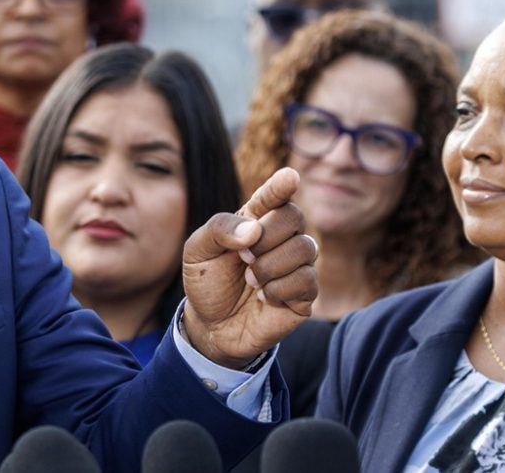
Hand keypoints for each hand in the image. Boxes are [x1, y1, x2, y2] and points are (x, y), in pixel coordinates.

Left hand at [181, 168, 316, 367]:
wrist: (211, 326)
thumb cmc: (207, 282)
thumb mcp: (197, 251)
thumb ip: (219, 230)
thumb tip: (253, 230)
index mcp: (255, 219)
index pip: (274, 195)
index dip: (282, 185)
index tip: (290, 177)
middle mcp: (281, 237)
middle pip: (294, 216)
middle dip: (266, 237)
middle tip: (244, 257)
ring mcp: (296, 264)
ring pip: (305, 248)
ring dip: (269, 266)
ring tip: (250, 281)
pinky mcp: (305, 293)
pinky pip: (307, 280)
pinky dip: (279, 289)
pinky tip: (264, 297)